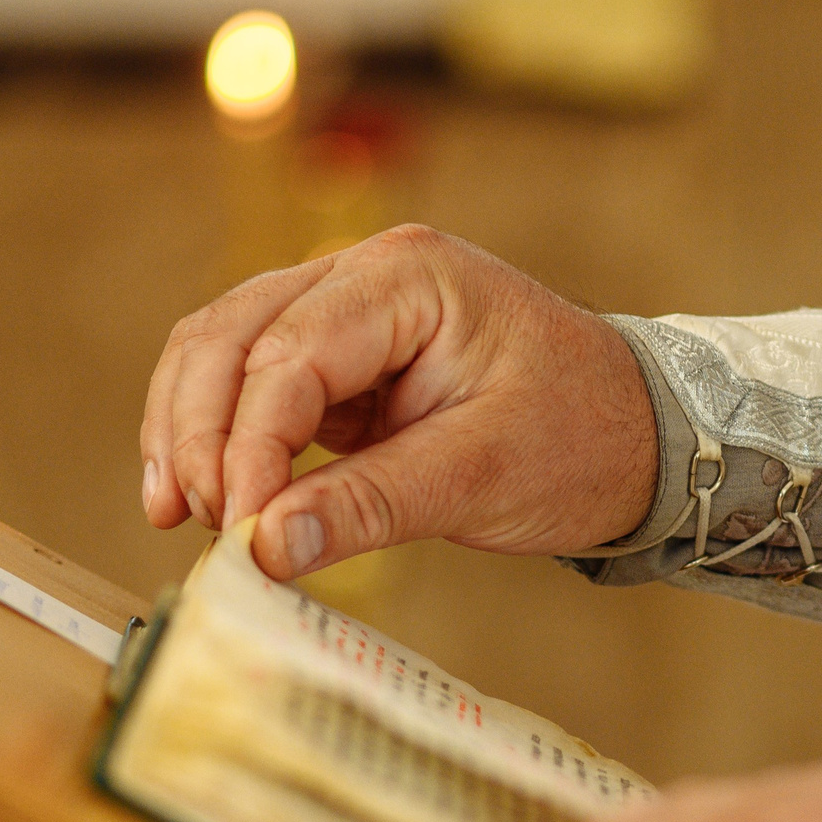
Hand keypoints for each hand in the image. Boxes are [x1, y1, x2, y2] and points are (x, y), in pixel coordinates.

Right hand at [139, 226, 656, 577]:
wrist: (642, 434)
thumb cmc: (582, 439)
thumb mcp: (481, 477)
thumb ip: (368, 506)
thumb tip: (263, 549)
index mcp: (409, 276)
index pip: (288, 353)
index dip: (246, 444)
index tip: (237, 527)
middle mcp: (366, 272)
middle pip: (230, 333)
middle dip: (197, 432)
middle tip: (193, 522)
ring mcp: (347, 308)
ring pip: (222, 349)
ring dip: (189, 429)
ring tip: (179, 515)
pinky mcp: (341, 357)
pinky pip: (251, 382)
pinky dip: (220, 436)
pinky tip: (207, 496)